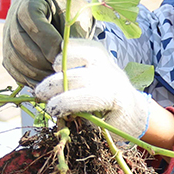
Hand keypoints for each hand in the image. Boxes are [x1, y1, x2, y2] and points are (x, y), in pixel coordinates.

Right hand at [2, 0, 93, 86]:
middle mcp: (13, 16)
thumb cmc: (70, 14)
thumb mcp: (77, 17)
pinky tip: (47, 83)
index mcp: (31, 0)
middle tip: (61, 71)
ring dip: (36, 73)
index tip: (64, 55)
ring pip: (14, 58)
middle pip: (19, 42)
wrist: (60, 16)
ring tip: (56, 78)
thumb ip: (73, 36)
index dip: (48, 41)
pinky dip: (30, 80)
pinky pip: (14, 71)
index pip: (31, 20)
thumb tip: (69, 63)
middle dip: (42, 60)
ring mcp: (7, 36)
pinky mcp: (9, 54)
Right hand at [35, 39, 151, 137]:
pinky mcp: (100, 52)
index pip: (87, 97)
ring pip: (79, 54)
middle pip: (78, 76)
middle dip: (54, 86)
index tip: (50, 110)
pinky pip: (79, 45)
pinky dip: (65, 52)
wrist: (133, 109)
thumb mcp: (101, 128)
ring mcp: (106, 61)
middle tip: (39, 95)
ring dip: (60, 65)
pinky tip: (57, 66)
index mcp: (115, 98)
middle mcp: (112, 76)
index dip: (64, 103)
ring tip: (50, 78)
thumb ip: (81, 118)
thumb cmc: (115, 123)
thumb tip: (56, 110)